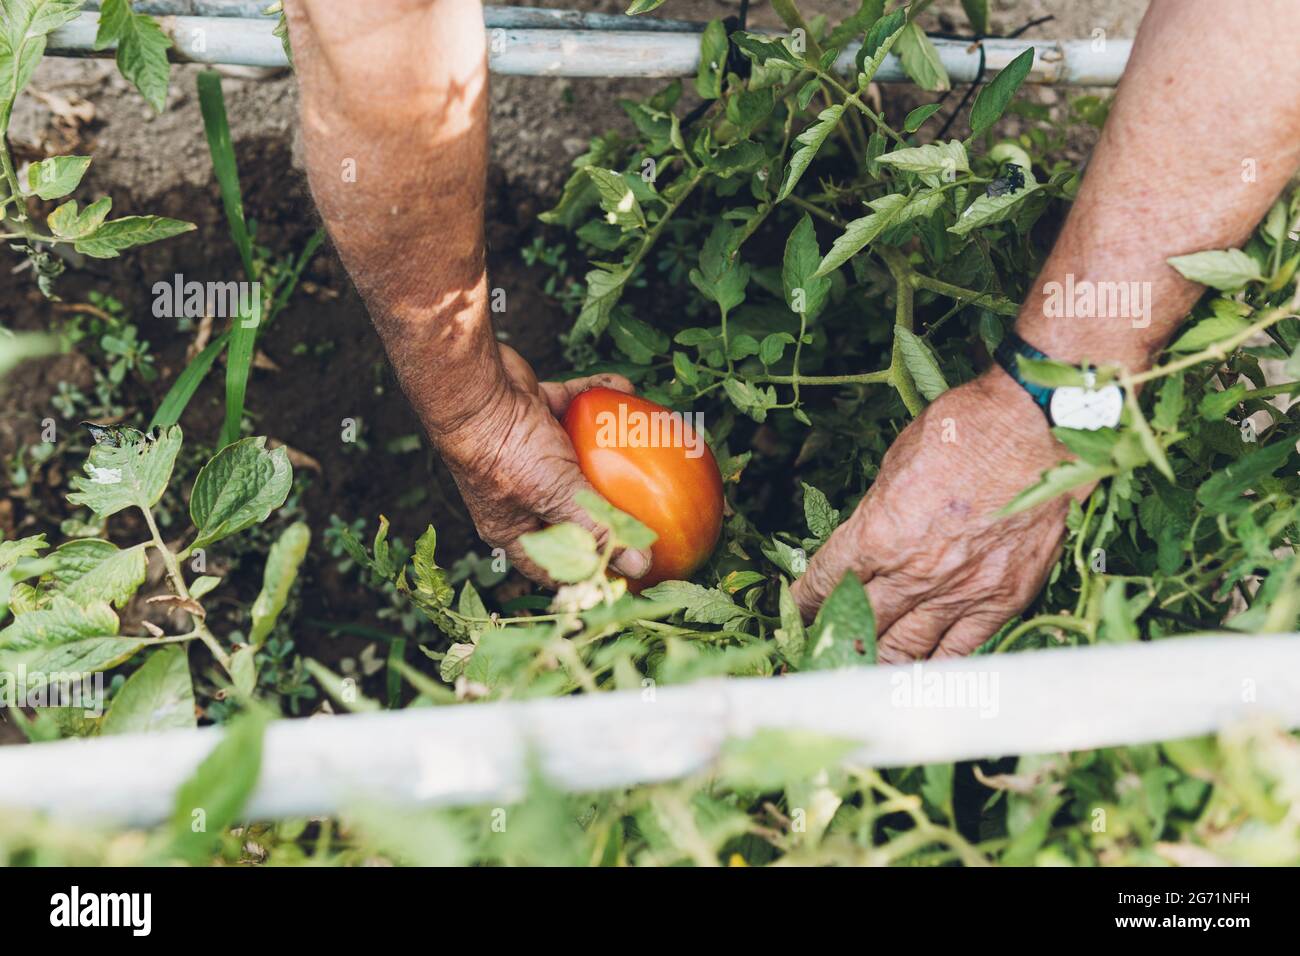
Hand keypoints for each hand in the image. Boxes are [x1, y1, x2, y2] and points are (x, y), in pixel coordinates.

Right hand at [434, 345, 652, 585]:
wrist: (472, 390)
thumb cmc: (503, 452)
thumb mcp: (555, 496)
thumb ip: (596, 528)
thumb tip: (638, 567)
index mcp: (512, 527)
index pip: (555, 563)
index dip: (589, 570)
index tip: (628, 571)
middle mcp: (519, 493)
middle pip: (572, 510)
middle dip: (606, 508)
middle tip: (647, 512)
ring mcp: (527, 452)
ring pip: (577, 456)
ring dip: (608, 448)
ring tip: (643, 449)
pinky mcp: (535, 412)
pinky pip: (572, 407)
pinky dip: (596, 399)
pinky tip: (625, 391)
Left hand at [791, 369, 1082, 660]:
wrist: (1037, 426)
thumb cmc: (963, 430)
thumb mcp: (895, 464)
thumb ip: (878, 513)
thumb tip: (867, 539)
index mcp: (877, 535)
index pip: (824, 582)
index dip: (804, 602)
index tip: (795, 612)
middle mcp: (914, 574)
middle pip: (861, 625)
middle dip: (835, 640)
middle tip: (820, 653)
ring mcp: (961, 593)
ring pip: (907, 649)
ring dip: (879, 663)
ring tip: (860, 674)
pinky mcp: (1003, 600)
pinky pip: (961, 650)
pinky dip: (935, 666)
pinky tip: (918, 675)